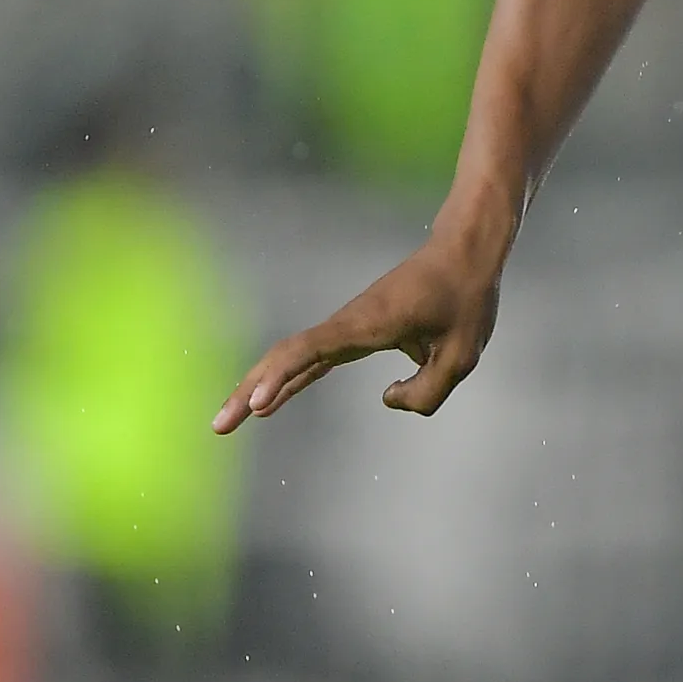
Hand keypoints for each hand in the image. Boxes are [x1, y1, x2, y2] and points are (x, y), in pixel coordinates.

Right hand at [211, 224, 505, 432]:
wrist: (465, 254)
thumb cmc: (464, 299)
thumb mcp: (461, 356)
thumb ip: (426, 394)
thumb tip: (387, 399)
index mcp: (368, 323)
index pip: (311, 351)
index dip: (281, 379)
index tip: (257, 407)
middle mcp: (349, 323)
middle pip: (286, 357)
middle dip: (249, 390)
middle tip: (218, 427)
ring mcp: (348, 327)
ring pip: (292, 357)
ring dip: (259, 386)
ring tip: (229, 421)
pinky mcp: (355, 332)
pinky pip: (313, 358)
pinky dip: (289, 380)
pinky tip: (270, 403)